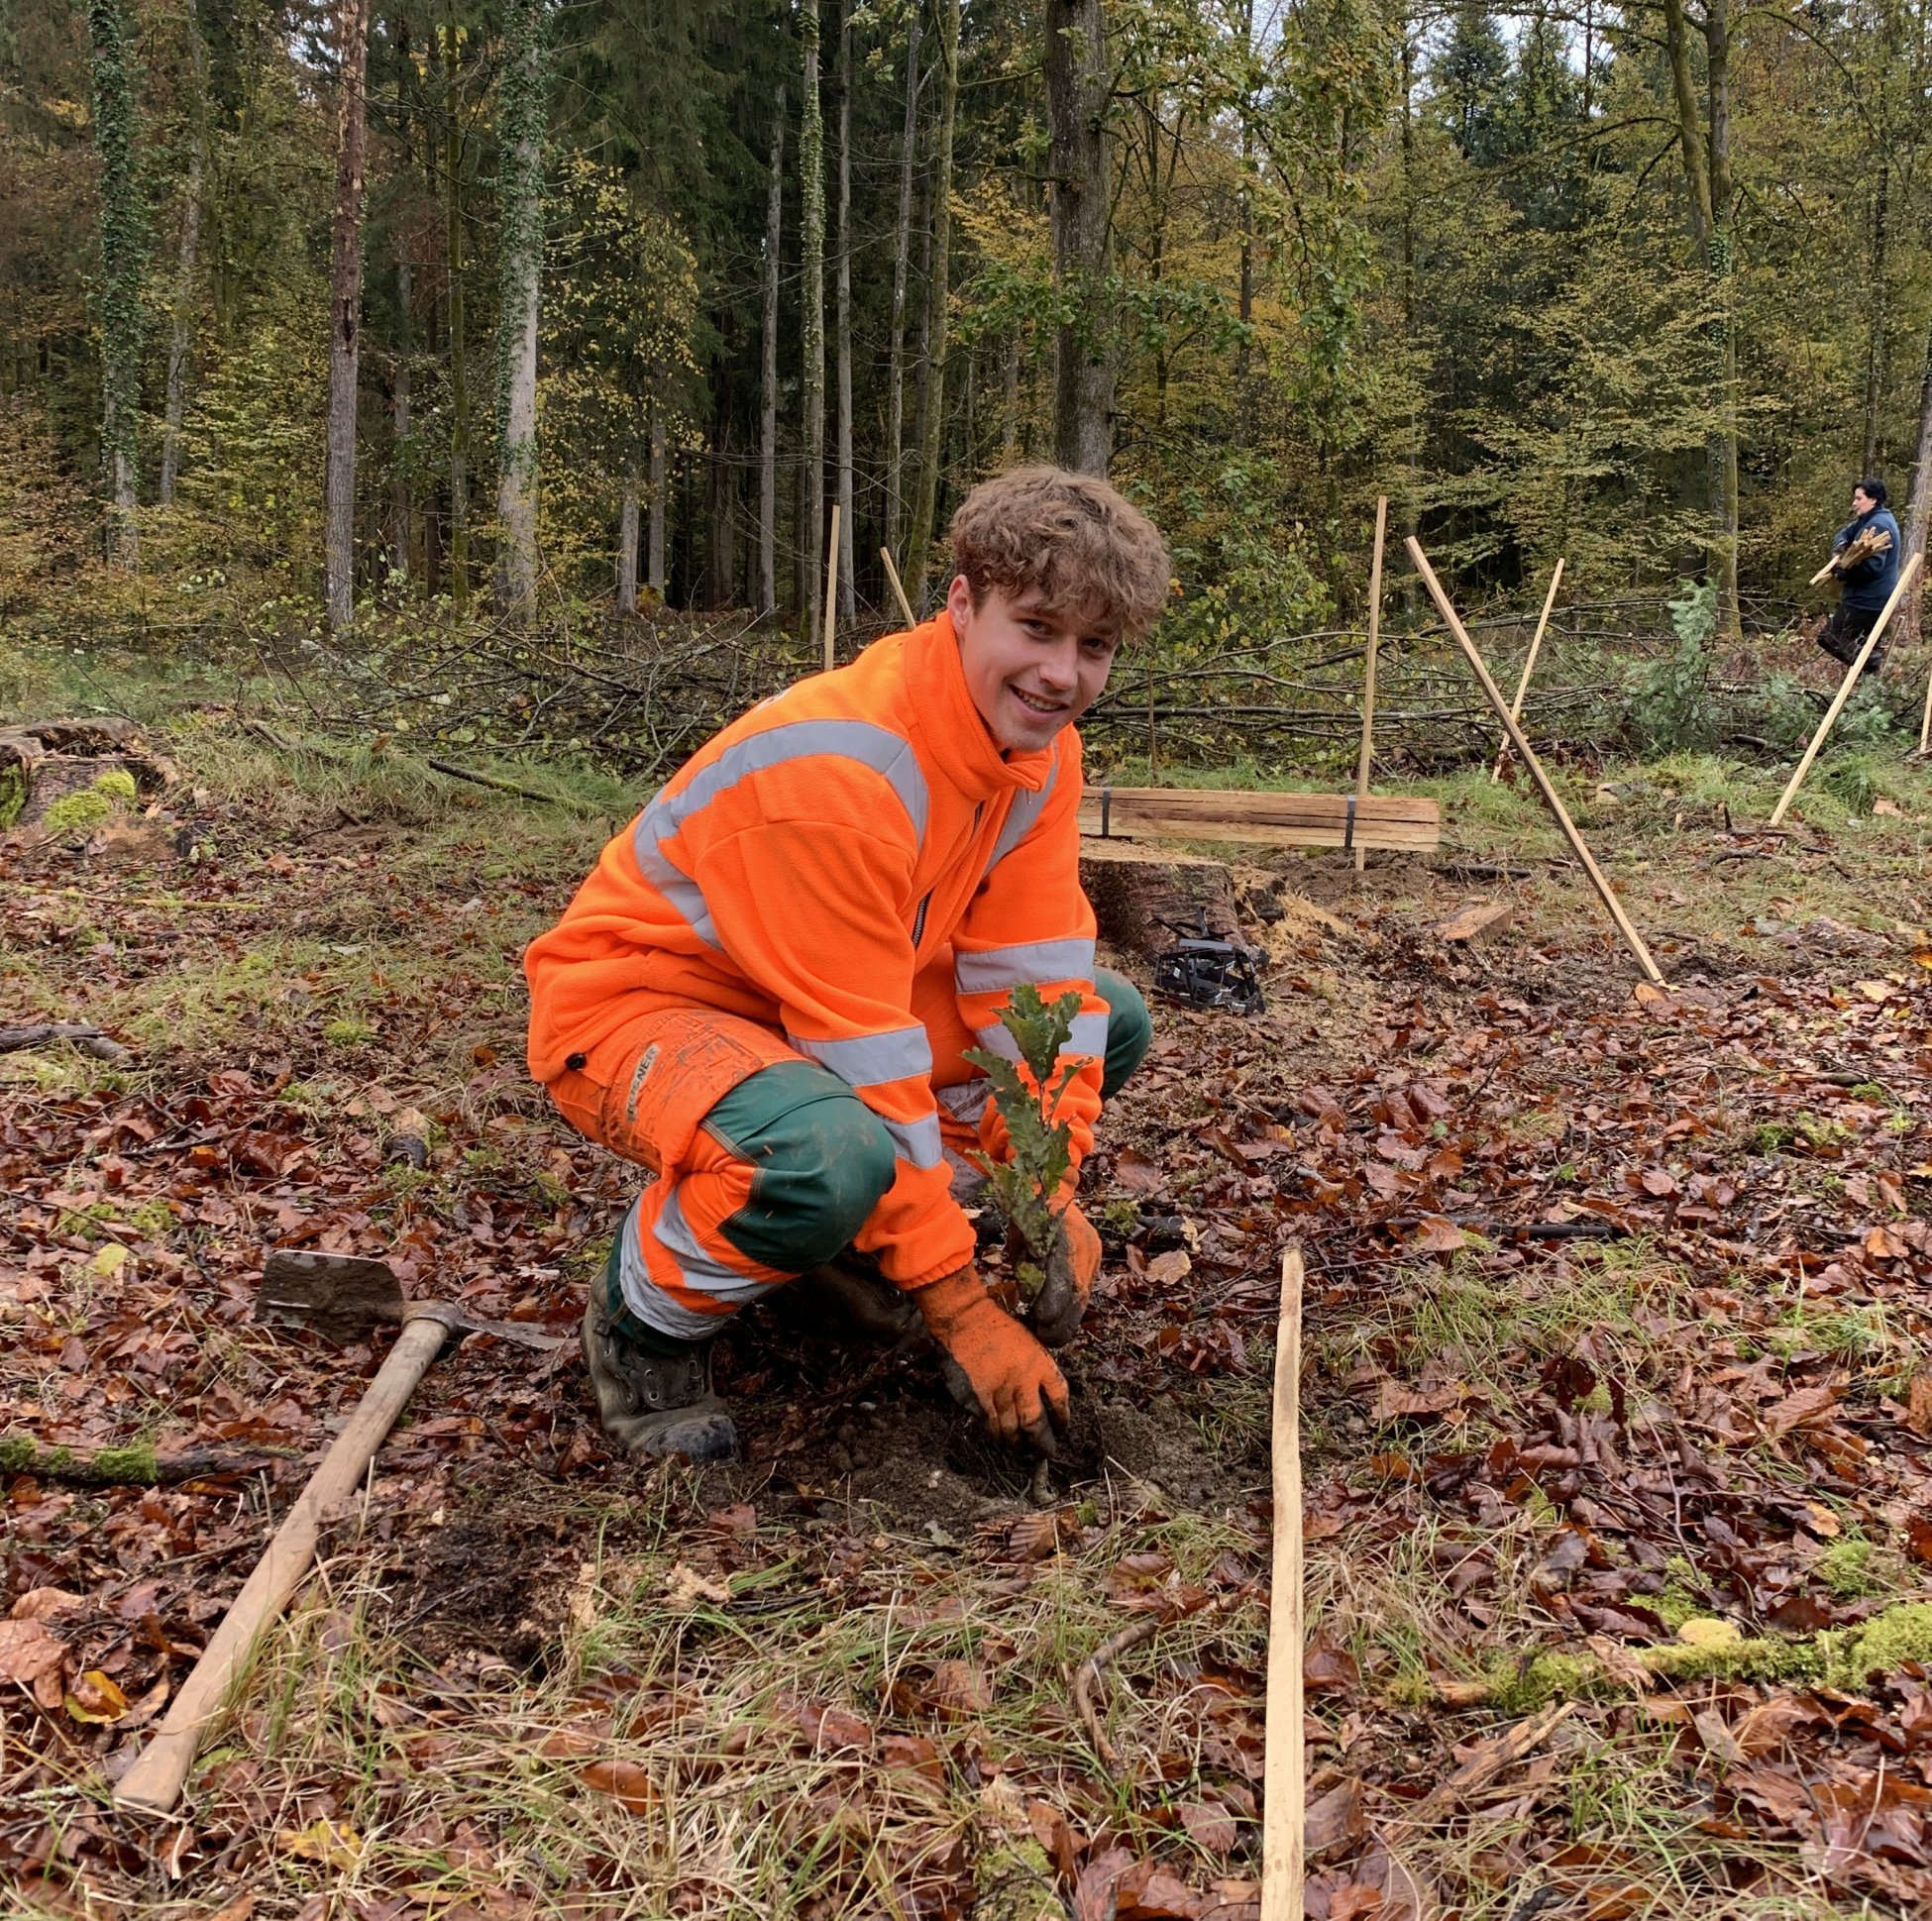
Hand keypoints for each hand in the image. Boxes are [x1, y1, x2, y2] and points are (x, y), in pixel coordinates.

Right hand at [913, 1263, 1069, 1450]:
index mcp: (1040, 1365)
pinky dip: (996, 1435)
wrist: (966, 1320)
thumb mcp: (1030, 1343)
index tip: (1063, 1428)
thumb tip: (1042, 1395)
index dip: (1063, 1418)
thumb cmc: (998, 1328)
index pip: (1060, 1399)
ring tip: (1022, 1451)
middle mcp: (1022, 1383)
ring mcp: (999, 1393)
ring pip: (1012, 1431)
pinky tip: (1000, 1439)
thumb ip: (1038, 1369)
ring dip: (1018, 1445)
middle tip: (1046, 1453)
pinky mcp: (978, 1399)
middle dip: (1043, 1444)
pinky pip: (990, 1425)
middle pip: (1037, 1424)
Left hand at [1013, 1200, 1100, 1347]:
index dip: (1054, 1304)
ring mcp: (1094, 1251)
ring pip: (1085, 1293)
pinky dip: (1074, 1304)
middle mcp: (1085, 1245)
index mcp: (1064, 1236)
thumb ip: (1027, 1267)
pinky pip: (1086, 1286)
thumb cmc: (1026, 1214)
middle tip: (1047, 1339)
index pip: (1064, 1278)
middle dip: (1063, 1321)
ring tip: (1053, 1335)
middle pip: (1078, 1292)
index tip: (1041, 1322)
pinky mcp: (1095, 1257)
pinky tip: (1062, 1317)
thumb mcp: (1019, 1238)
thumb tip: (1029, 1297)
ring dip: (1070, 1317)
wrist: (1050, 1186)